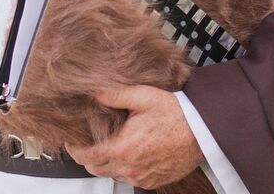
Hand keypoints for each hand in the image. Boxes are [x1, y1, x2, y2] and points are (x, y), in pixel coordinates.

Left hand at [65, 85, 203, 189]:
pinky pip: (130, 179)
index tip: (72, 141)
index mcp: (122, 148)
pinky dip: (124, 168)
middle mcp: (130, 167)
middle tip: (89, 140)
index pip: (86, 157)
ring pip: (112, 175)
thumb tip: (94, 92)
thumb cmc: (174, 113)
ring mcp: (141, 177)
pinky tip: (130, 151)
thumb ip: (115, 95)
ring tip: (111, 143)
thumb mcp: (142, 96)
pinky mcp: (153, 182)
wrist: (201, 131)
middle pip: (96, 169)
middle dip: (88, 156)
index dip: (74, 149)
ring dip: (107, 163)